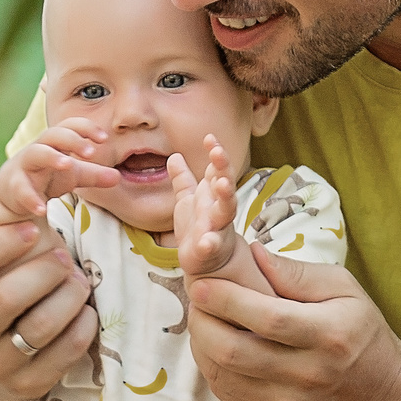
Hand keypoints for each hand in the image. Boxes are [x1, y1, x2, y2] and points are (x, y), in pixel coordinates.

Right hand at [0, 119, 119, 223]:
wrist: (13, 194)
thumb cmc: (46, 178)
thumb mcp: (73, 176)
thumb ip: (94, 175)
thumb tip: (118, 177)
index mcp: (55, 144)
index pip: (69, 126)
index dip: (85, 128)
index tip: (104, 137)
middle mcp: (38, 150)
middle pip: (52, 135)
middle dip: (71, 139)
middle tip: (91, 152)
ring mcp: (23, 166)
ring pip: (34, 154)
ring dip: (51, 157)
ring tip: (68, 164)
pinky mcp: (13, 186)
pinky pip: (21, 189)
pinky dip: (31, 198)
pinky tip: (42, 210)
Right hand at [0, 220, 95, 400]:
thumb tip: (35, 178)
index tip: (32, 227)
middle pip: (6, 298)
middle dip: (45, 270)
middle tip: (65, 257)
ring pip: (39, 327)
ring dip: (69, 297)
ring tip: (80, 281)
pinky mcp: (25, 387)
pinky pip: (63, 352)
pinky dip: (82, 326)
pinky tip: (85, 311)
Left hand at [167, 136, 241, 280]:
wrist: (206, 261)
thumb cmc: (199, 227)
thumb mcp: (188, 200)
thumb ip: (182, 179)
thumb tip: (174, 156)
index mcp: (212, 195)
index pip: (217, 169)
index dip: (216, 153)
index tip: (209, 138)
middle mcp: (217, 208)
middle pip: (225, 184)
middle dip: (223, 168)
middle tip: (218, 152)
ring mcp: (216, 228)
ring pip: (225, 210)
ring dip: (225, 197)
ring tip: (222, 184)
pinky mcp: (209, 250)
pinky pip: (211, 245)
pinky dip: (210, 243)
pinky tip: (206, 242)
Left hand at [189, 249, 400, 400]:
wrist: (383, 400)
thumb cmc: (363, 336)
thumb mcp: (345, 291)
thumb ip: (297, 273)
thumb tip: (252, 253)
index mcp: (328, 335)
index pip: (267, 318)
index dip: (227, 300)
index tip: (203, 283)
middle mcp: (307, 374)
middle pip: (235, 351)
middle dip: (203, 321)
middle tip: (196, 299)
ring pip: (223, 374)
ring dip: (202, 343)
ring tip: (203, 318)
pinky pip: (227, 394)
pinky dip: (212, 368)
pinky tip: (215, 347)